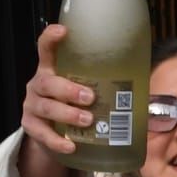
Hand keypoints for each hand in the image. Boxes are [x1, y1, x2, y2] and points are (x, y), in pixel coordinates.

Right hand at [20, 25, 92, 156]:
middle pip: (46, 81)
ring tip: (88, 120)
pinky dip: (57, 141)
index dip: (51, 38)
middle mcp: (38, 84)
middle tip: (90, 97)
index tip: (64, 31)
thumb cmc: (75, 104)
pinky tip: (71, 145)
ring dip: (67, 114)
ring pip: (46, 107)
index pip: (46, 48)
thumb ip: (103, 84)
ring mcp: (32, 106)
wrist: (52, 133)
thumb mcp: (84, 88)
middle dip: (68, 89)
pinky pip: (42, 134)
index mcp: (52, 69)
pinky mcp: (30, 127)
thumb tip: (146, 87)